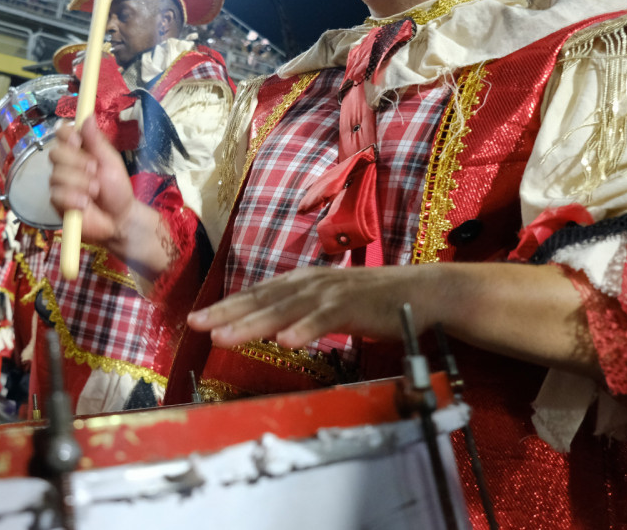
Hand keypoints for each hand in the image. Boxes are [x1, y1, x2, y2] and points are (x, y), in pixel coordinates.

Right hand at [48, 117, 136, 246]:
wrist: (119, 218)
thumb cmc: (116, 189)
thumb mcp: (110, 161)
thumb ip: (97, 141)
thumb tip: (87, 116)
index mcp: (78, 150)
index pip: (61, 133)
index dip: (66, 134)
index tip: (77, 140)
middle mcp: (65, 164)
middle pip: (55, 152)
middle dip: (77, 162)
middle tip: (94, 170)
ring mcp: (59, 184)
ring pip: (57, 175)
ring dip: (80, 183)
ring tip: (95, 192)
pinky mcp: (57, 203)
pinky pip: (57, 194)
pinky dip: (74, 198)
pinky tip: (85, 204)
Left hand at [187, 262, 602, 376]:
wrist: (430, 293)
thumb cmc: (377, 302)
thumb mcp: (331, 305)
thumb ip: (301, 313)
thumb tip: (270, 327)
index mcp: (304, 282)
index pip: (258, 294)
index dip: (226, 306)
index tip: (195, 320)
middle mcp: (314, 282)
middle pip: (262, 298)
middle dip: (227, 313)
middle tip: (195, 326)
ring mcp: (335, 291)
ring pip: (285, 308)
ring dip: (254, 323)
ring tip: (225, 337)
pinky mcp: (358, 305)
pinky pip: (326, 319)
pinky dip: (305, 329)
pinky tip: (285, 343)